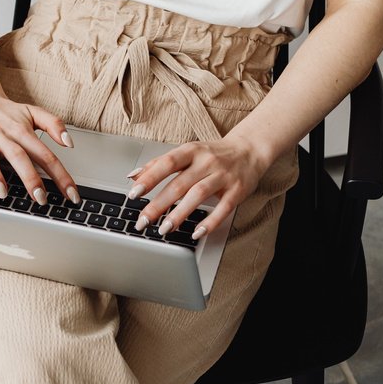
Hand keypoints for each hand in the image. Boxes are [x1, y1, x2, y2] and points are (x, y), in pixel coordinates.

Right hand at [0, 92, 80, 205]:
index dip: (60, 175)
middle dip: (30, 178)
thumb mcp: (33, 112)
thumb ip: (54, 124)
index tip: (71, 194)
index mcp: (22, 131)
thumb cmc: (5, 111)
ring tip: (3, 193)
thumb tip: (69, 143)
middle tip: (40, 198)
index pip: (46, 155)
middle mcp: (3, 137)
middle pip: (19, 157)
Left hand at [124, 136, 269, 237]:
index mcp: (191, 151)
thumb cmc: (213, 154)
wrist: (250, 150)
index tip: (134, 194)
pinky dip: (210, 222)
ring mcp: (223, 176)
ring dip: (180, 214)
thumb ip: (159, 164)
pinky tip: (196, 233)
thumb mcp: (187, 153)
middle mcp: (207, 162)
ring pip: (198, 195)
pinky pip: (223, 209)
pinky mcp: (237, 190)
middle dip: (159, 204)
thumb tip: (132, 176)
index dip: (150, 178)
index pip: (167, 163)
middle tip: (143, 221)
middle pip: (179, 184)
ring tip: (164, 229)